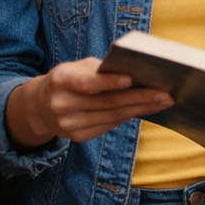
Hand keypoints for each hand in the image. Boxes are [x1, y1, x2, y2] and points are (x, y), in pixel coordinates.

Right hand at [6, 58, 172, 147]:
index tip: (132, 79)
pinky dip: (130, 116)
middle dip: (140, 98)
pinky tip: (147, 109)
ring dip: (142, 109)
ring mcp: (68, 124)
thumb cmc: (69, 79)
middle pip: (108, 102)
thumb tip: (138, 74)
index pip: (88, 83)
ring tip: (164, 102)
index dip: (109, 82)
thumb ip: (102, 70)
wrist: (39, 106)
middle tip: (165, 94)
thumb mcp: (78, 68)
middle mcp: (62, 104)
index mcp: (61, 81)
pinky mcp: (77, 136)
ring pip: (112, 117)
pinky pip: (109, 125)